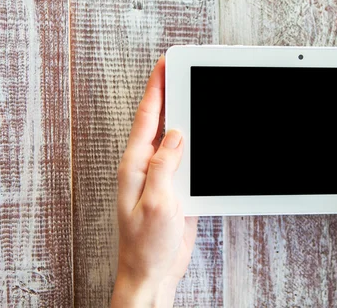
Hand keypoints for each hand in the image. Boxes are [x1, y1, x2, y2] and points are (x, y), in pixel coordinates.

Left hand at [111, 56, 197, 307]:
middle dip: (170, 93)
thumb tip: (175, 134)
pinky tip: (202, 133)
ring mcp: (160, 176)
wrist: (152, 272)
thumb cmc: (146, 244)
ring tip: (195, 93)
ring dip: (184, 116)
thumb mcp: (157, 201)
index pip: (146, 117)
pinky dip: (194, 142)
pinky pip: (185, 157)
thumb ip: (164, 165)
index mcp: (135, 165)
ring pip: (174, 138)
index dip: (156, 88)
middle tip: (182, 69)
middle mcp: (145, 166)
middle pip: (160, 121)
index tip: (165, 65)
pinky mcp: (174, 187)